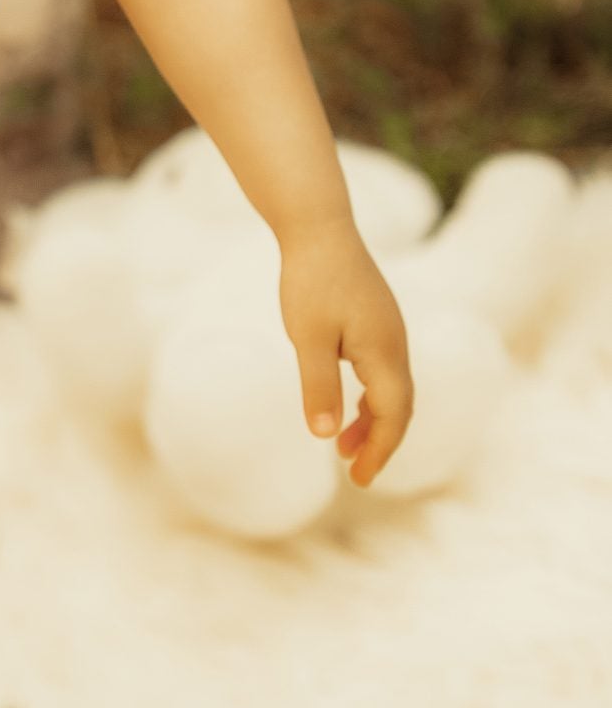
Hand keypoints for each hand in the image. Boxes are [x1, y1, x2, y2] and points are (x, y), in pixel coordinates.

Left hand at [276, 218, 413, 486]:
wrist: (319, 228)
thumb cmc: (311, 281)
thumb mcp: (308, 339)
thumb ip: (319, 386)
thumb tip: (323, 436)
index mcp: (385, 353)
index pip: (393, 416)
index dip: (379, 451)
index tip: (358, 479)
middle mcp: (396, 344)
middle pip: (399, 407)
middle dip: (380, 443)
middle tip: (354, 473)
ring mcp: (389, 331)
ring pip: (392, 390)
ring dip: (373, 420)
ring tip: (342, 445)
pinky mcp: (378, 321)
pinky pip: (383, 371)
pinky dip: (370, 396)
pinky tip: (346, 402)